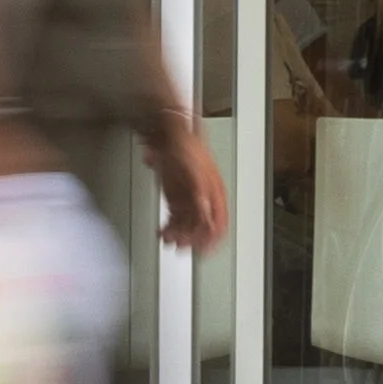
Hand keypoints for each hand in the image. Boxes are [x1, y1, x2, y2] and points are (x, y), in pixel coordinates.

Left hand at [154, 117, 232, 254]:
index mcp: (214, 190)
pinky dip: (169, 229)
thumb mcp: (195, 168)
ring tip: (167, 239)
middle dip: (192, 240)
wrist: (168, 133)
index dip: (214, 238)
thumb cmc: (184, 145)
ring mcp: (189, 198)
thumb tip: (206, 210)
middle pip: (202, 227)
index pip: (220, 221)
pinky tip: (162, 232)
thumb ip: (201, 190)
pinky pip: (176, 220)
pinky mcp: (176, 198)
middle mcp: (203, 197)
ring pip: (188, 226)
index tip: (204, 250)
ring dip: (179, 236)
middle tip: (180, 245)